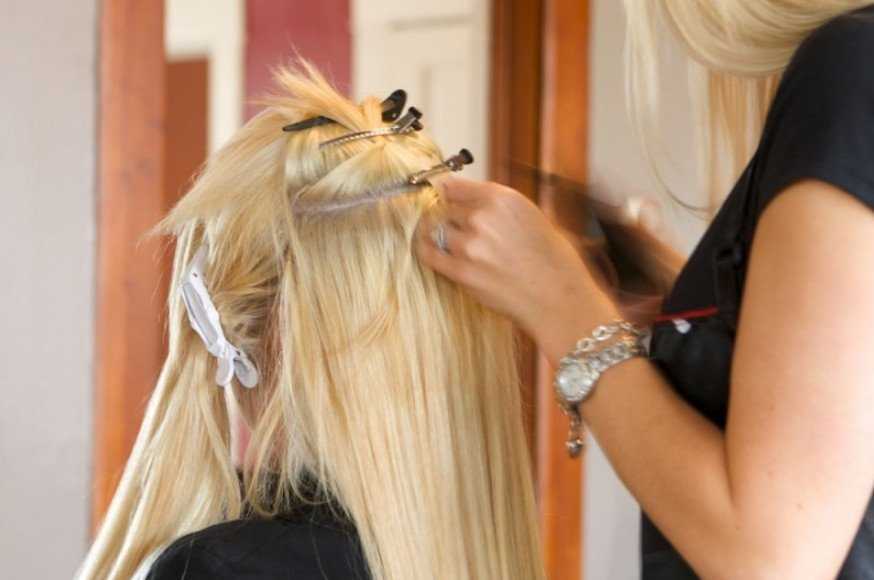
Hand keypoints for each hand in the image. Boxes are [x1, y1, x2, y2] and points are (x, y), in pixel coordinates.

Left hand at [415, 176, 618, 355]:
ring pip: (437, 231)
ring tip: (452, 243)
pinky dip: (425, 249)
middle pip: (446, 209)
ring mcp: (469, 245)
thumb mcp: (533, 217)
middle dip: (450, 218)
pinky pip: (429, 254)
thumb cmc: (554, 262)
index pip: (457, 186)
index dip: (449, 194)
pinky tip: (426, 248)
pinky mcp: (461, 272)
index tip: (444, 197)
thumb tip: (473, 200)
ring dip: (442, 236)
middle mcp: (483, 217)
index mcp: (503, 198)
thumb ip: (499, 207)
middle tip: (455, 227)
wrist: (558, 300)